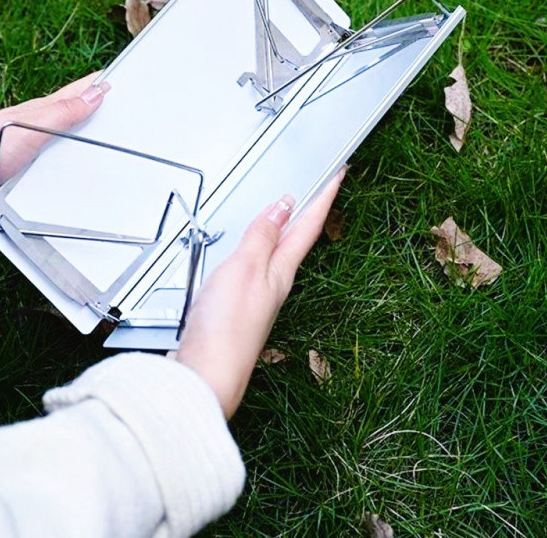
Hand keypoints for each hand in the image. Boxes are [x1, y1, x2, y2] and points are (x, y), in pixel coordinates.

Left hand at [0, 74, 109, 228]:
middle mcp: (34, 135)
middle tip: (124, 115)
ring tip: (110, 150)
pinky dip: (68, 184)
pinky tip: (80, 188)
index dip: (98, 86)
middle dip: (100, 118)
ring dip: (85, 154)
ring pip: (66, 155)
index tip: (121, 80)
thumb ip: (62, 113)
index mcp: (37, 114)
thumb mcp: (27, 129)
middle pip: (75, 124)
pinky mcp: (23, 186)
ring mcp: (29, 160)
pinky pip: (53, 183)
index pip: (76, 94)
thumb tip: (96, 94)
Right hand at [173, 167, 345, 418]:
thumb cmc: (227, 327)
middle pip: (297, 238)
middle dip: (309, 210)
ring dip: (285, 227)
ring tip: (292, 209)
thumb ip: (263, 235)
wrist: (206, 373)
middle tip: (322, 187)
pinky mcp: (237, 306)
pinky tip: (252, 249)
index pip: (309, 225)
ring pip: (277, 251)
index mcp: (281, 270)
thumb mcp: (246, 267)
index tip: (340, 173)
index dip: (325, 196)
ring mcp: (257, 295)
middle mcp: (274, 282)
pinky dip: (259, 247)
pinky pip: (255, 266)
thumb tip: (285, 204)